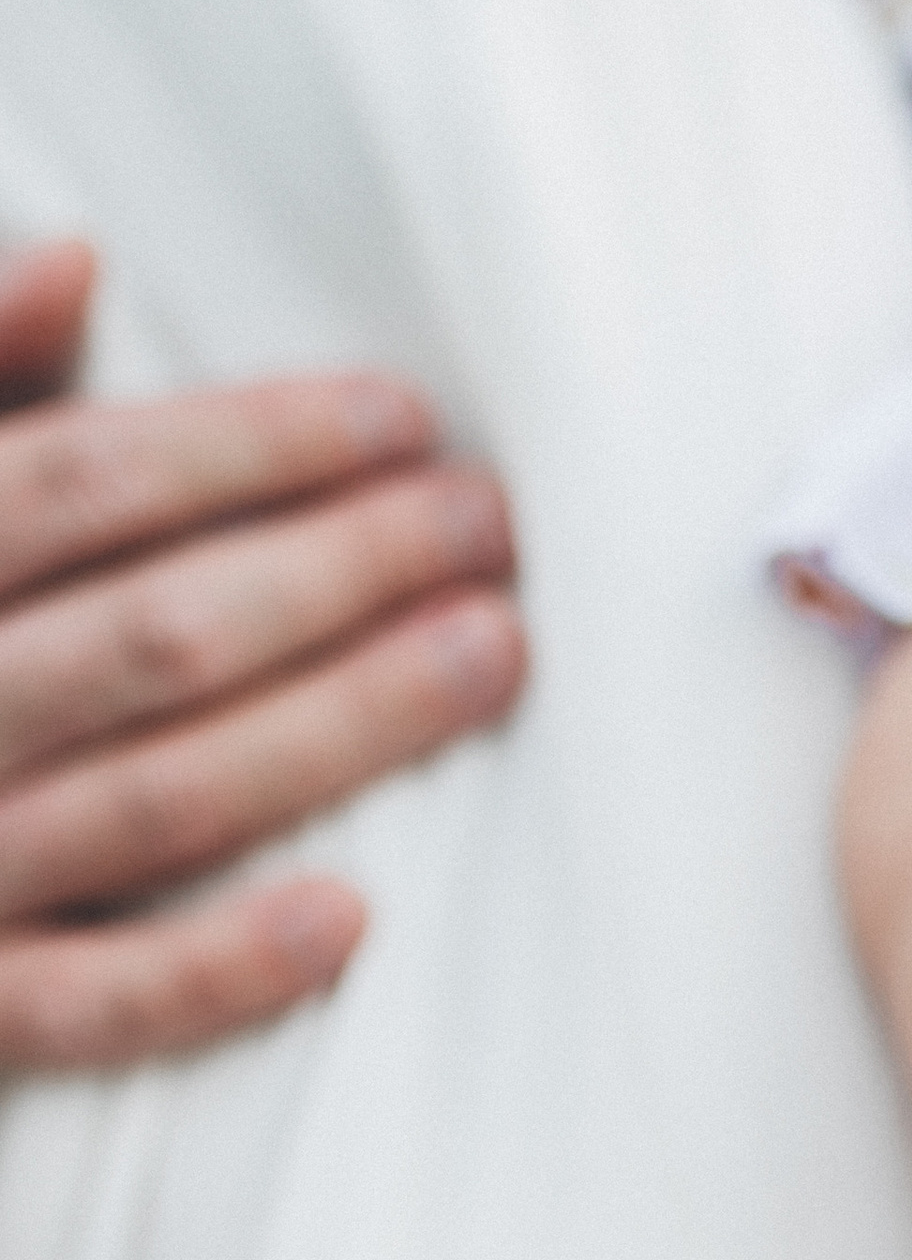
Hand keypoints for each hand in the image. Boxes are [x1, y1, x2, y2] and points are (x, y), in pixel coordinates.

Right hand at [0, 243, 526, 1070]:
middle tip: (487, 527)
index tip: (402, 417)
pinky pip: (91, 1003)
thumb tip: (74, 256)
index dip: (253, 442)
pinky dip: (216, 966)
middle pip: (156, 632)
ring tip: (488, 657)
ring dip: (339, 728)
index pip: (84, 480)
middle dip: (341, 573)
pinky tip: (347, 917)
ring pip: (158, 798)